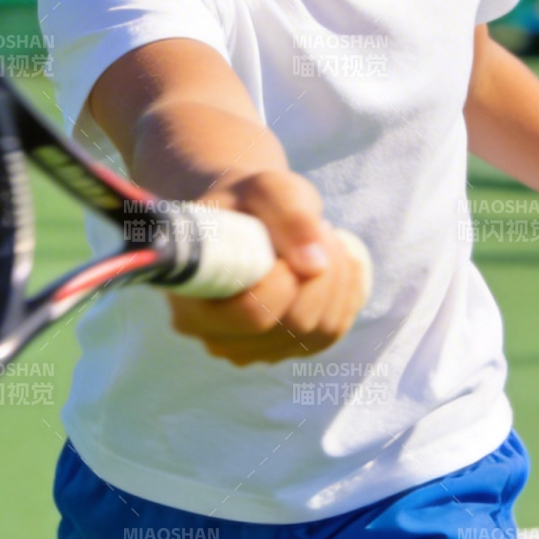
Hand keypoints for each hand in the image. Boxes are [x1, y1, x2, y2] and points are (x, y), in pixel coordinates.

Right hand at [166, 170, 368, 365]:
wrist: (246, 217)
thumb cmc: (247, 202)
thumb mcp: (264, 187)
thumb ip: (288, 214)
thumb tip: (316, 264)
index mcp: (191, 300)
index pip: (251, 313)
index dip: (285, 280)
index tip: (289, 239)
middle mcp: (216, 337)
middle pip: (293, 325)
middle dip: (322, 273)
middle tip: (320, 228)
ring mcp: (252, 351)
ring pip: (320, 331)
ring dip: (338, 279)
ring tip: (323, 239)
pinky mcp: (284, 350)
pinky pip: (333, 332)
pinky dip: (346, 294)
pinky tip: (335, 262)